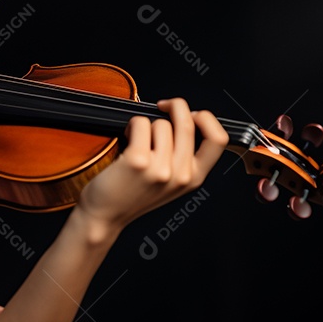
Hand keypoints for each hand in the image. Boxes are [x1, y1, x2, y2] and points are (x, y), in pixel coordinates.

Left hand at [76, 98, 228, 235]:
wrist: (104, 216)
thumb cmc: (133, 194)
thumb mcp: (171, 181)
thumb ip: (184, 156)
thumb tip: (187, 117)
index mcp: (194, 178)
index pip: (218, 139)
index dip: (207, 119)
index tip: (193, 115)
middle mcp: (181, 175)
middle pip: (188, 122)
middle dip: (175, 105)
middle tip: (162, 106)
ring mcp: (160, 169)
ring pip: (161, 123)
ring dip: (147, 124)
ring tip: (137, 140)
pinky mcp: (138, 162)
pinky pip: (140, 123)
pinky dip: (132, 125)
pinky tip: (126, 139)